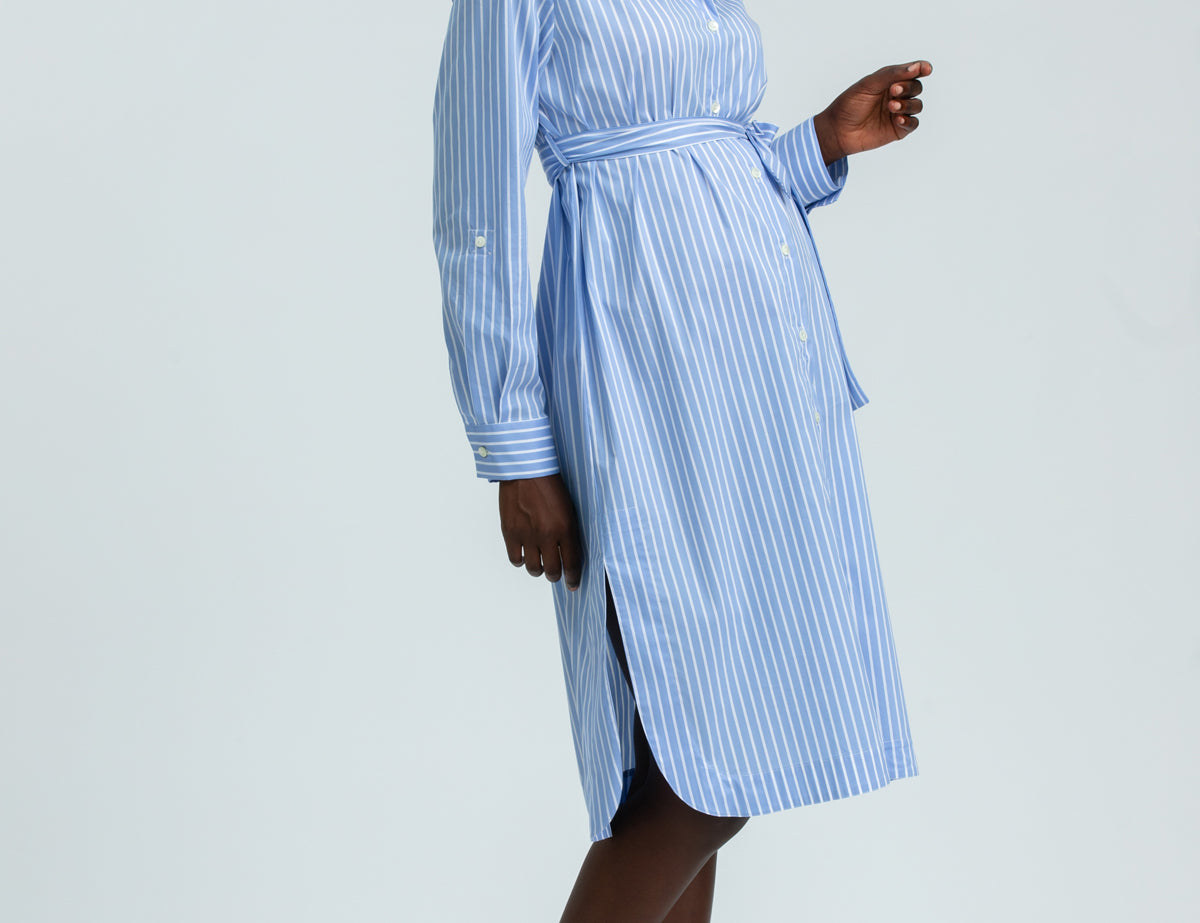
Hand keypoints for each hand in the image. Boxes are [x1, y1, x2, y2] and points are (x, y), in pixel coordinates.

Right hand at [498, 473, 582, 590]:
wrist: (526, 470)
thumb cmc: (549, 486)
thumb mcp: (568, 508)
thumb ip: (569, 531)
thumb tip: (569, 552)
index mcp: (565, 528)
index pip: (571, 563)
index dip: (573, 578)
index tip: (573, 584)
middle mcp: (546, 535)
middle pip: (552, 570)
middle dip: (556, 576)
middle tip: (555, 574)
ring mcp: (527, 535)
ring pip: (533, 569)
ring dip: (538, 570)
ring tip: (539, 565)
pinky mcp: (510, 533)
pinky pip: (515, 559)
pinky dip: (521, 560)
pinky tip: (524, 554)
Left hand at [812, 60, 932, 161]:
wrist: (838, 130)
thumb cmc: (850, 104)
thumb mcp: (869, 84)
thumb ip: (892, 74)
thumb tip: (916, 67)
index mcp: (890, 80)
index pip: (912, 71)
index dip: (922, 68)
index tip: (925, 69)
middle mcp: (897, 95)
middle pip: (916, 87)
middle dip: (908, 87)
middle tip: (893, 90)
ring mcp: (898, 113)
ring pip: (917, 105)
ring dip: (908, 104)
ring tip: (891, 106)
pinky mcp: (898, 130)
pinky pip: (913, 124)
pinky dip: (909, 120)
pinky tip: (898, 119)